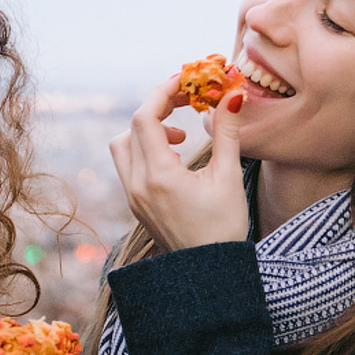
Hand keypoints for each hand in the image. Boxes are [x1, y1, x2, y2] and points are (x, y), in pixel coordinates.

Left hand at [108, 73, 250, 252]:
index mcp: (158, 176)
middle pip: (131, 127)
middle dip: (158, 107)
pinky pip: (129, 165)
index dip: (162, 92)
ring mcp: (132, 196)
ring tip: (180, 135)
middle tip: (187, 100)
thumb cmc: (223, 228)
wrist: (210, 275)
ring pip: (123, 146)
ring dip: (147, 130)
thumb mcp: (228, 177)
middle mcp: (136, 185)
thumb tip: (232, 95)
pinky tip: (175, 156)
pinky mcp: (135, 205)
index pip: (144, 117)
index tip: (184, 79)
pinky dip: (145, 149)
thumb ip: (227, 132)